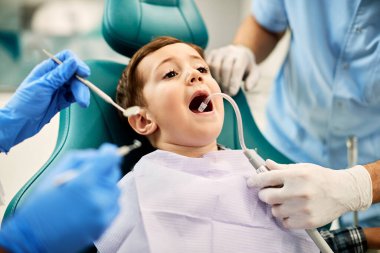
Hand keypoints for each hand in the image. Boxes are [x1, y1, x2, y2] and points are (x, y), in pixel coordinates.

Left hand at [0, 50, 89, 151]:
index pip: (67, 59)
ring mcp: (58, 89)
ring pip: (76, 86)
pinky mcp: (61, 100)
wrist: (20, 124)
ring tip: (83, 104)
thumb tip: (74, 62)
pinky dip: (78, 98)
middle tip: (82, 98)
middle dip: (81, 85)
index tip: (84, 74)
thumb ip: (60, 75)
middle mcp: (54, 77)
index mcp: (47, 69)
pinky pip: (74, 96)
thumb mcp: (43, 87)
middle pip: (75, 74)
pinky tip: (79, 103)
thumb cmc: (25, 103)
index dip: (77, 64)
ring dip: (82, 93)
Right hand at [0, 144, 120, 252]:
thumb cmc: (42, 204)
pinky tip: (90, 205)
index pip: (111, 158)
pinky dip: (107, 202)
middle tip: (88, 176)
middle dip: (103, 170)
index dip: (109, 152)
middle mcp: (98, 197)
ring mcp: (103, 213)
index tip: (106, 152)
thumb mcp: (55, 173)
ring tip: (85, 194)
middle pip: (114, 172)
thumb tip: (100, 153)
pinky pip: (115, 205)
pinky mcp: (105, 224)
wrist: (35, 238)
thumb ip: (80, 159)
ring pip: (115, 189)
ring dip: (104, 187)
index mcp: (84, 182)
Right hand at [206, 44, 259, 95]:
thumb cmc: (246, 67)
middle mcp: (230, 51)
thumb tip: (247, 88)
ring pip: (214, 66)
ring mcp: (219, 52)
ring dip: (216, 80)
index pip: (237, 68)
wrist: (239, 53)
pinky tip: (214, 83)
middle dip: (225, 83)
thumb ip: (252, 81)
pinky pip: (206, 65)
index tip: (232, 93)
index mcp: (242, 55)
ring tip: (221, 88)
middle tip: (227, 93)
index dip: (234, 82)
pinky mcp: (210, 54)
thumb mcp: (254, 73)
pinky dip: (209, 75)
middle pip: (225, 67)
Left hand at [246, 160, 371, 228]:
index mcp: (295, 175)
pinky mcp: (307, 221)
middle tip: (269, 193)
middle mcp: (298, 192)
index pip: (266, 178)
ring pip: (275, 211)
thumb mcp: (302, 168)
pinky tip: (293, 211)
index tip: (250, 183)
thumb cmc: (320, 177)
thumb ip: (281, 168)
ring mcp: (303, 208)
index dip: (254, 180)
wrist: (344, 191)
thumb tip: (265, 164)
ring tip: (286, 201)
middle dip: (264, 194)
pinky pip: (285, 223)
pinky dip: (285, 218)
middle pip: (266, 197)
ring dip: (276, 207)